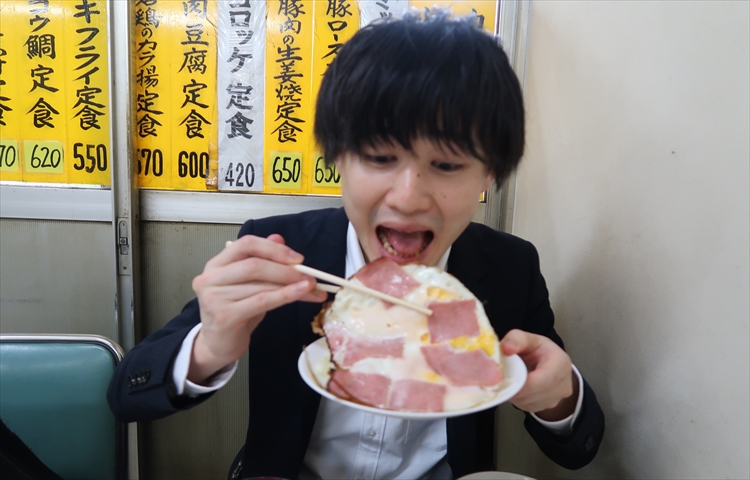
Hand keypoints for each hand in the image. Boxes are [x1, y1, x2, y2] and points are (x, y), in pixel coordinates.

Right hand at [188, 234, 326, 383]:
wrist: (218, 344)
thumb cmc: (235, 311)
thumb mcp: (249, 283)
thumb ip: (262, 260)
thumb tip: (279, 238)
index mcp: (216, 264)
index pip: (246, 244)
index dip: (274, 249)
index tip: (298, 258)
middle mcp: (210, 278)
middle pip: (254, 265)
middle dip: (286, 269)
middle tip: (310, 275)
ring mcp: (215, 298)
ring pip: (261, 284)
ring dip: (291, 285)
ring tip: (312, 288)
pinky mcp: (225, 316)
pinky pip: (262, 301)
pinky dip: (285, 295)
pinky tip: (301, 294)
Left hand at [501, 329, 578, 421]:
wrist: (552, 365)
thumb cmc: (541, 351)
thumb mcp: (531, 339)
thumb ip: (517, 339)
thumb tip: (505, 348)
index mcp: (561, 365)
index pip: (543, 380)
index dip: (521, 383)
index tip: (503, 378)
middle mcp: (562, 386)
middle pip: (532, 394)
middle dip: (512, 387)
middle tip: (499, 377)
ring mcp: (554, 400)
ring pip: (526, 402)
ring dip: (513, 393)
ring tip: (509, 378)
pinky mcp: (544, 408)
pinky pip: (525, 406)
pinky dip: (516, 398)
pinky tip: (515, 386)